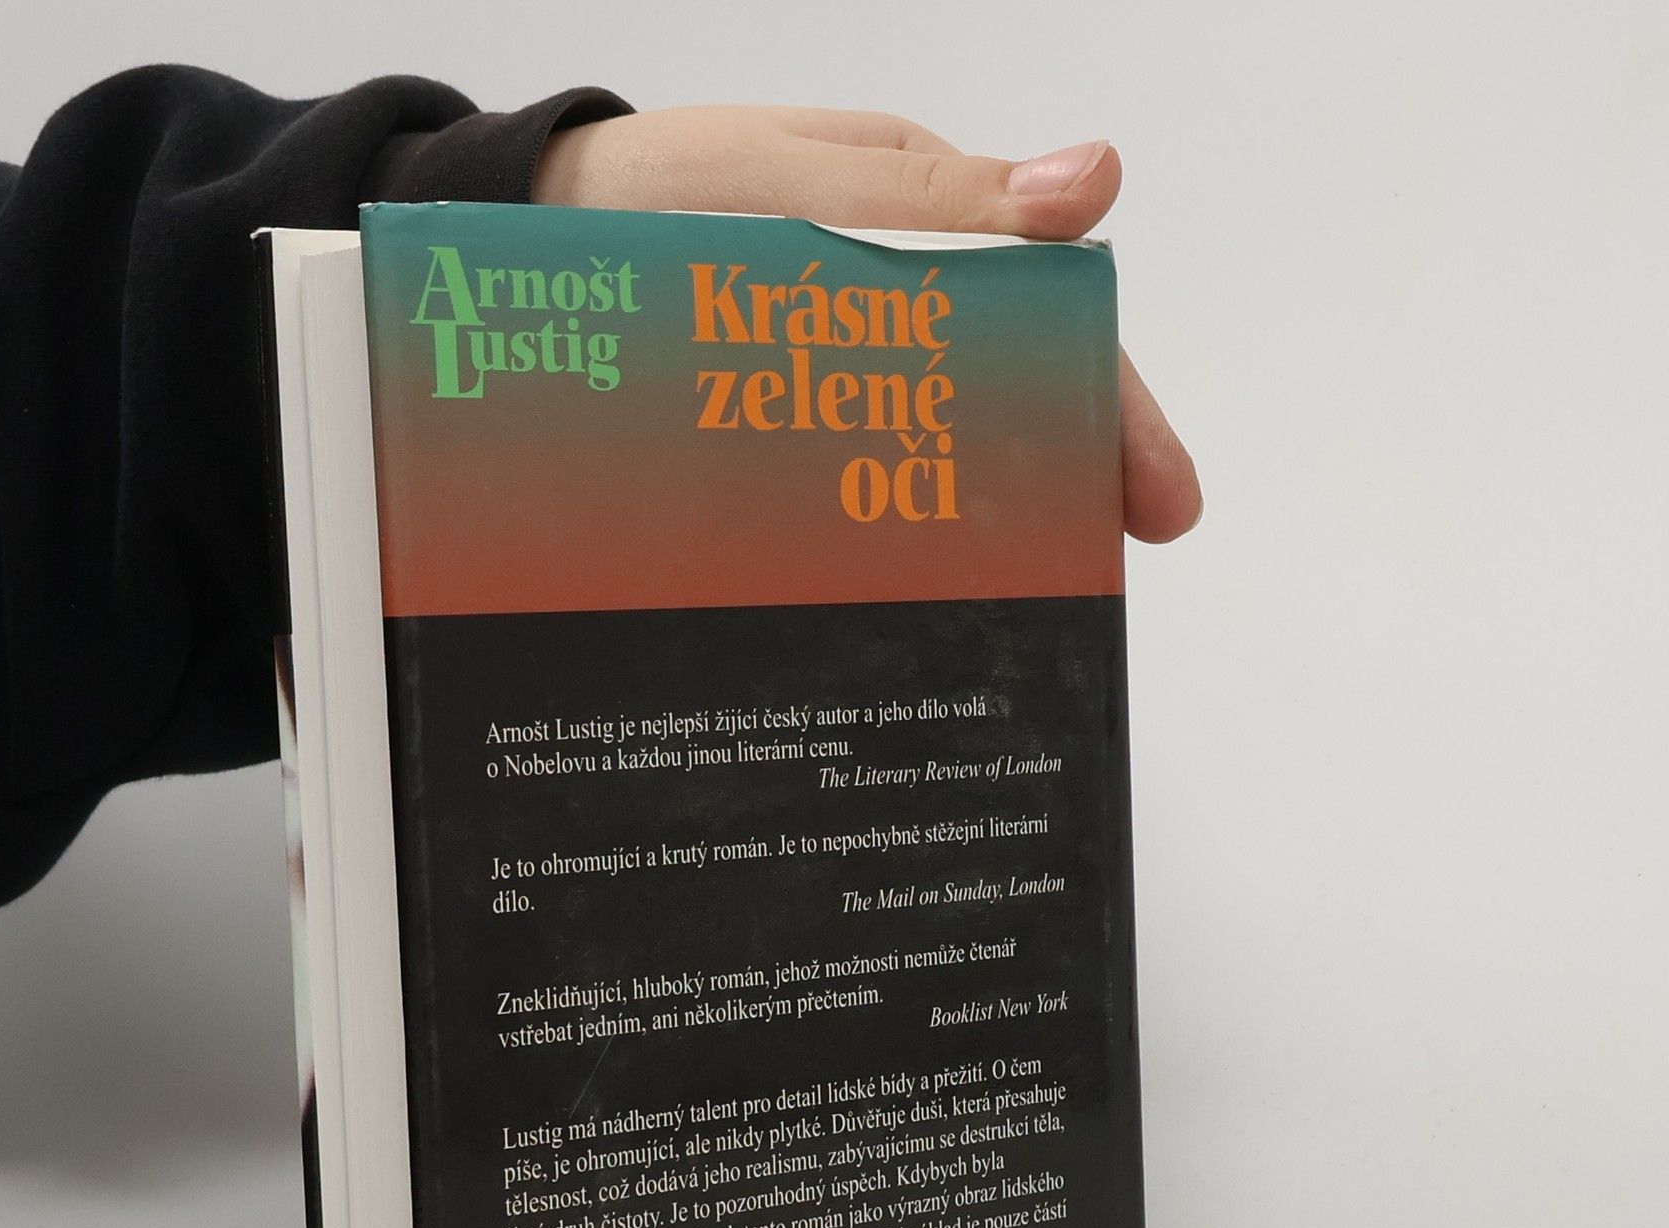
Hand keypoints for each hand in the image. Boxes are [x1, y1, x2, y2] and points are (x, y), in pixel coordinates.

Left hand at [537, 106, 1199, 543]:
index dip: (1109, 409)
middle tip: (1106, 566)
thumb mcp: (790, 178)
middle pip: (1008, 392)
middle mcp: (892, 298)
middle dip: (1068, 475)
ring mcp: (837, 363)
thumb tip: (1095, 181)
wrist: (527, 231)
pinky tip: (913, 571)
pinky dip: (894, 513)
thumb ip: (929, 197)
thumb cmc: (655, 187)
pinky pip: (854, 469)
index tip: (1156, 500)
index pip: (1051, 318)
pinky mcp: (778, 413)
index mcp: (922, 223)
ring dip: (985, 509)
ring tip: (1020, 593)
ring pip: (938, 441)